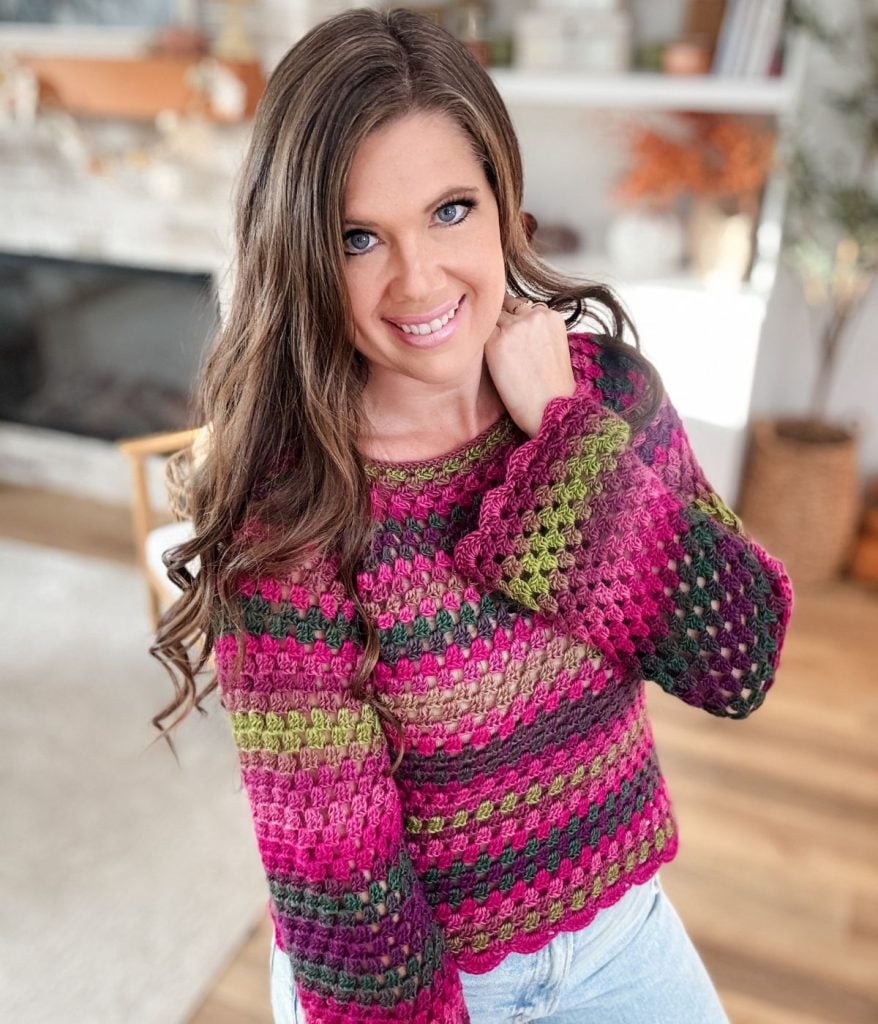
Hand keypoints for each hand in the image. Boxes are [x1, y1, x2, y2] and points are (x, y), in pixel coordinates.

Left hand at [485, 294, 575, 436]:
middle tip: (498, 344)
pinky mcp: (496, 341)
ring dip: (489, 332)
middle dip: (500, 322)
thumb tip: (516, 326)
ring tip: (493, 354)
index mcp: (551, 315)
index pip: (522, 306)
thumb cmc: (553, 388)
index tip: (509, 335)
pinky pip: (481, 333)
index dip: (512, 320)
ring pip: (492, 318)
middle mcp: (534, 314)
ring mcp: (514, 326)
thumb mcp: (554, 348)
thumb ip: (537, 330)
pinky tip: (487, 360)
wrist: (551, 409)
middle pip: (505, 306)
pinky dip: (480, 343)